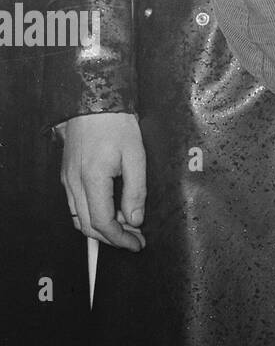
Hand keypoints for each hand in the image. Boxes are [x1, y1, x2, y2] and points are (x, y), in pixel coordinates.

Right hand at [57, 112, 145, 250]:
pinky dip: (91, 215)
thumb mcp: (136, 155)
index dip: (120, 238)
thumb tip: (135, 219)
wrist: (93, 102)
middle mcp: (74, 184)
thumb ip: (136, 190)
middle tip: (135, 239)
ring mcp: (67, 180)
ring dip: (101, 228)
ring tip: (126, 227)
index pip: (102, 223)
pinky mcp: (67, 175)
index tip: (137, 244)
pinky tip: (110, 210)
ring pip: (79, 218)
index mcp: (92, 180)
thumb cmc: (117, 125)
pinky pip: (75, 205)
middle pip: (87, 226)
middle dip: (112, 238)